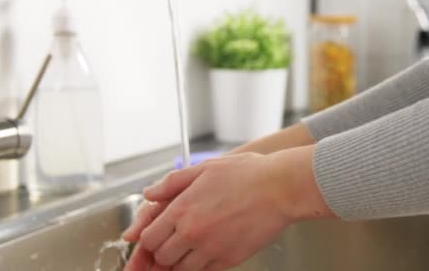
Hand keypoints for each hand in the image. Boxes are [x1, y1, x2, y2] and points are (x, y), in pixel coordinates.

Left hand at [123, 146, 332, 270]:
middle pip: (161, 257)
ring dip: (180, 262)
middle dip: (162, 252)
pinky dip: (200, 266)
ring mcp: (211, 249)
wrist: (280, 188)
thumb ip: (171, 183)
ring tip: (189, 247)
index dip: (148, 240)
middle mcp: (192, 232)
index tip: (153, 237)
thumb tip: (149, 194)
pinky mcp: (229, 260)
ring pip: (181, 269)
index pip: (148, 238)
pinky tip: (206, 252)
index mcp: (182, 209)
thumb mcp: (204, 168)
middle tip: (170, 244)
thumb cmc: (247, 174)